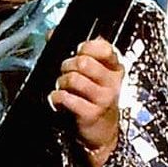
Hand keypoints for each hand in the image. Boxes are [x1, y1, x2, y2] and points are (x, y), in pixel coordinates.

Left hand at [47, 36, 123, 166]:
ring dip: (61, 83)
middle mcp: (112, 82)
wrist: (102, 133)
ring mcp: (103, 98)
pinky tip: (59, 100)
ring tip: (63, 88)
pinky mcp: (91, 113)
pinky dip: (57, 98)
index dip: (86, 47)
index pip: (104, 47)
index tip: (78, 53)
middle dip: (68, 66)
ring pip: (74, 79)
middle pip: (84, 62)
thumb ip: (78, 54)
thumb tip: (52, 33)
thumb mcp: (94, 77)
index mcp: (114, 69)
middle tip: (65, 73)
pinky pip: (67, 98)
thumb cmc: (95, 101)